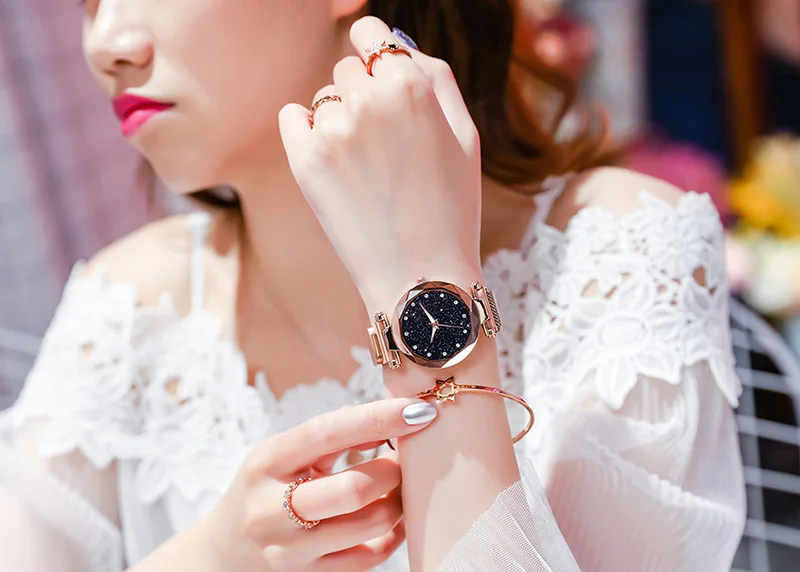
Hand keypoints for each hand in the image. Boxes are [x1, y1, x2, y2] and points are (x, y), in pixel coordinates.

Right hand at [197, 398, 437, 571]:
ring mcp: (291, 548)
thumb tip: (388, 416)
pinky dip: (393, 534)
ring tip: (398, 486)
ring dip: (398, 501)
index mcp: (267, 462)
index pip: (328, 433)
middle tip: (404, 459)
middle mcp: (273, 508)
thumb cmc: (263, 488)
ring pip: (369, 525)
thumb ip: (331, 434)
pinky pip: (368, 558)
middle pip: (353, 490)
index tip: (417, 410)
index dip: (377, 418)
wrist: (223, 550)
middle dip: (393, 470)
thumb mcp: (282, 453)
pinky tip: (394, 516)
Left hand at [279, 16, 483, 313]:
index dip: (376, 54)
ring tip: (366, 168)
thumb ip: (436, 77)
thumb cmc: (452, 208)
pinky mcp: (304, 160)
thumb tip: (399, 45)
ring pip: (324, 98)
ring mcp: (332, 130)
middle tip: (384, 143)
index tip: (377, 76)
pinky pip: (292, 117)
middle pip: (347, 69)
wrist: (420, 276)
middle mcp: (369, 100)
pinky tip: (333, 163)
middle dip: (363, 94)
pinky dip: (307, 131)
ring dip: (340, 119)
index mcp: (411, 87)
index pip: (372, 35)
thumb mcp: (465, 136)